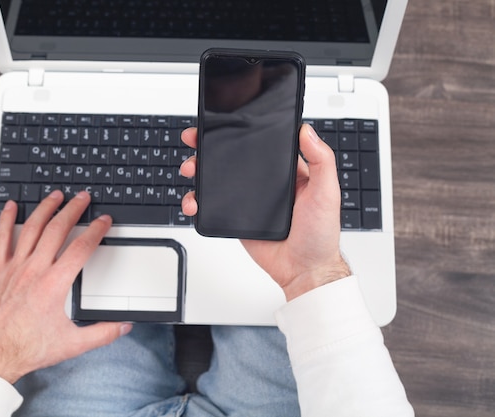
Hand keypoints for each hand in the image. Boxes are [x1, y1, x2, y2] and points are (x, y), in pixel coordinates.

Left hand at [0, 191, 131, 382]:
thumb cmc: (26, 348)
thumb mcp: (72, 344)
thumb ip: (103, 333)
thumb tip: (123, 326)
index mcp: (54, 284)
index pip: (81, 248)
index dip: (96, 230)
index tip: (103, 220)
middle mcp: (34, 271)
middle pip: (57, 229)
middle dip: (73, 209)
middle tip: (82, 198)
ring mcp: (13, 268)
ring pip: (31, 228)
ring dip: (45, 208)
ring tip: (55, 196)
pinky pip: (1, 239)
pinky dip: (7, 220)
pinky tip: (11, 207)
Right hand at [180, 124, 350, 300]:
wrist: (304, 270)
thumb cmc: (320, 234)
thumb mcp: (327, 192)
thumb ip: (322, 160)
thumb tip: (307, 130)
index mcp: (286, 169)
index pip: (260, 142)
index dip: (239, 129)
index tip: (223, 120)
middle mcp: (265, 181)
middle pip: (230, 156)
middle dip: (208, 145)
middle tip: (195, 140)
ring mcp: (248, 199)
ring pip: (216, 179)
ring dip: (199, 171)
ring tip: (191, 169)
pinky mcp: (235, 217)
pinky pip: (212, 205)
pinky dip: (197, 201)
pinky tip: (194, 201)